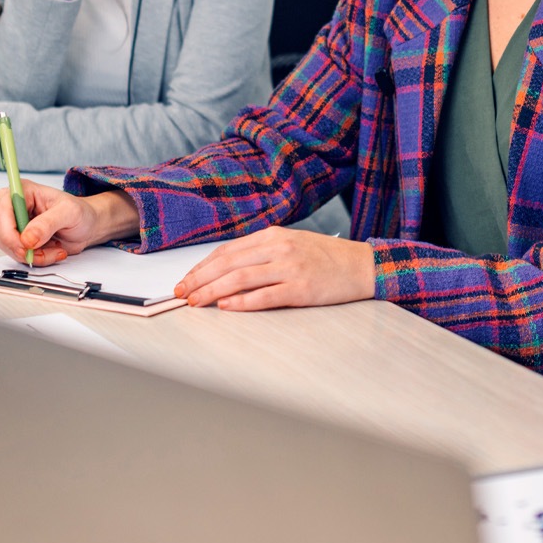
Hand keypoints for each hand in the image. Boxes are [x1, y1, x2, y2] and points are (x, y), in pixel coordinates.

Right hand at [0, 184, 138, 265]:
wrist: (87, 227)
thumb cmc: (80, 212)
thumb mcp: (70, 212)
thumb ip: (48, 223)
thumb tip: (27, 238)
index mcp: (23, 191)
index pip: (2, 211)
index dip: (8, 231)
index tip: (24, 245)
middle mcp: (13, 208)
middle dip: (22, 247)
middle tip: (43, 250)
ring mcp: (14, 226)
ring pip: (8, 248)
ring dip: (33, 255)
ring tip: (56, 248)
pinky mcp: (18, 242)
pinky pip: (19, 257)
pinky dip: (37, 259)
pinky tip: (53, 251)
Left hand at [175, 227, 374, 310]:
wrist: (362, 265)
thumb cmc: (325, 258)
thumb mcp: (291, 244)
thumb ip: (261, 253)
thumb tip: (225, 271)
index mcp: (274, 235)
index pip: (227, 250)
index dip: (202, 266)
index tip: (185, 280)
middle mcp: (279, 248)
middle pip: (229, 263)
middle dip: (200, 279)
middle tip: (180, 294)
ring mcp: (290, 267)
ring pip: (241, 278)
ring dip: (213, 291)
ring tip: (195, 302)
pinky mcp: (302, 288)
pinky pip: (266, 296)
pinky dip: (242, 302)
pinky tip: (226, 307)